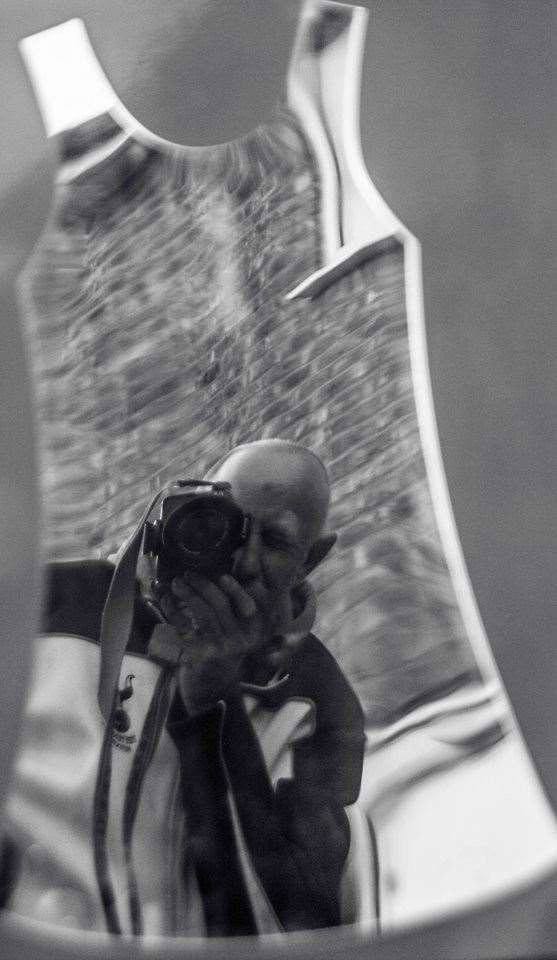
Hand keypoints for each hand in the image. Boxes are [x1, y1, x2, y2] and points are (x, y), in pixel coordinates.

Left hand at [158, 571, 265, 714]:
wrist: (210, 688)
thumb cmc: (220, 651)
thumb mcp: (234, 632)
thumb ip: (232, 608)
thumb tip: (215, 575)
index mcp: (252, 631)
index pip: (250, 604)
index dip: (236, 589)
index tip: (222, 576)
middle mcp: (240, 640)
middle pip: (222, 605)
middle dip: (204, 585)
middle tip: (189, 574)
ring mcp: (220, 649)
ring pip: (204, 614)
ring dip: (188, 594)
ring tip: (177, 583)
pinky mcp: (200, 656)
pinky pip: (185, 627)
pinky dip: (174, 610)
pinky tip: (167, 600)